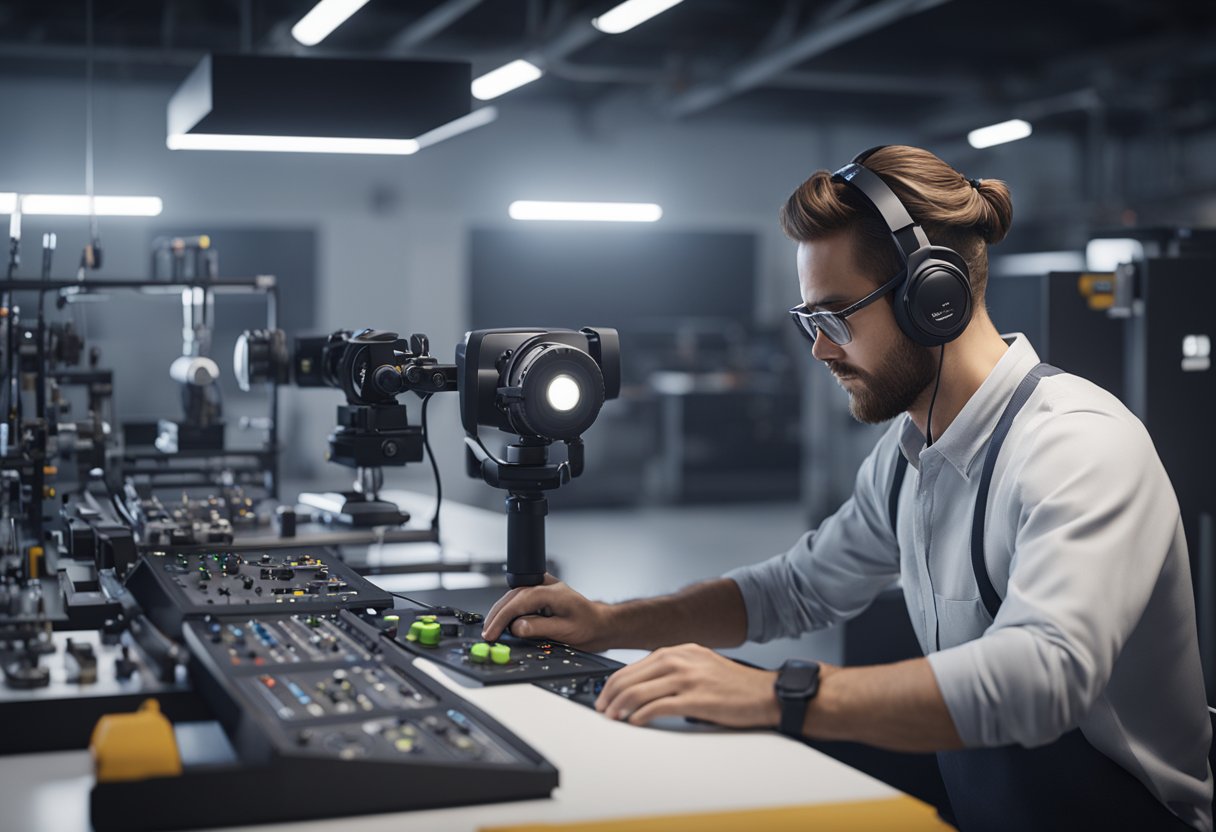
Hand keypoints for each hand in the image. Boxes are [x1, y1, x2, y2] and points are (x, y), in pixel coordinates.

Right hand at [482, 575, 612, 650]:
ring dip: (500, 613)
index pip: (519, 600)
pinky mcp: (539, 594)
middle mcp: (546, 585)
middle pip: (512, 596)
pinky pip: (518, 600)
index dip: (502, 617)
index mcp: (553, 591)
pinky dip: (508, 611)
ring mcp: (542, 587)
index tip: (492, 632)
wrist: (599, 624)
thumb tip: (516, 627)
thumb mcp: (565, 631)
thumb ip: (539, 628)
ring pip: (513, 596)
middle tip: (487, 634)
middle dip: (497, 615)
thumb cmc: (589, 626)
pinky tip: (502, 623)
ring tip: (491, 630)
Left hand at [594, 643, 779, 729]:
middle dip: (609, 696)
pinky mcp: (695, 699)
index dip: (612, 684)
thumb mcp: (700, 665)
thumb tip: (642, 686)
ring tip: (614, 719)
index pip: (632, 666)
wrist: (764, 693)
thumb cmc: (733, 684)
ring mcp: (687, 678)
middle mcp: (680, 660)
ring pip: (638, 692)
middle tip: (602, 710)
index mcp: (679, 651)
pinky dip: (640, 717)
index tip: (604, 697)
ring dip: (620, 708)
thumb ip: (673, 669)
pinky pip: (656, 708)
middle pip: (629, 678)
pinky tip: (635, 723)